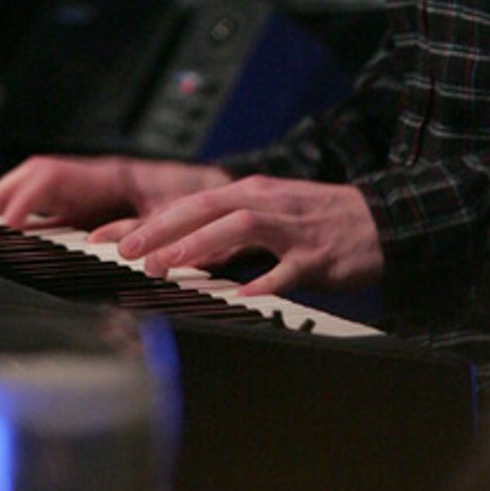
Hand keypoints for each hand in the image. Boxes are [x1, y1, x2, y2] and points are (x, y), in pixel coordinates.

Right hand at [0, 155, 219, 231]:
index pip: (55, 177)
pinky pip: (47, 203)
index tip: (5, 221)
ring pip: (35, 187)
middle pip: (33, 177)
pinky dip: (19, 210)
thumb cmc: (200, 199)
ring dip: (1, 200)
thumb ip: (144, 226)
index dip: (26, 198)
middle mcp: (92, 176)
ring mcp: (88, 188)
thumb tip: (105, 240)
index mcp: (110, 173)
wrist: (218, 191)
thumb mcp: (178, 214)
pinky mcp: (89, 204)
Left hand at [114, 176, 383, 299]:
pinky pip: (287, 269)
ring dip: (200, 245)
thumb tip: (179, 253)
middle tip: (124, 251)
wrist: (384, 220)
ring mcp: (292, 229)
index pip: (188, 204)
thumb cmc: (319, 222)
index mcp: (251, 194)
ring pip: (239, 228)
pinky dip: (264, 281)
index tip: (106, 239)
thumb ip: (227, 234)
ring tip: (167, 265)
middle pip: (205, 208)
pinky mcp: (318, 256)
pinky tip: (242, 296)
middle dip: (162, 229)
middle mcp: (266, 203)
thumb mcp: (269, 218)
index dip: (146, 221)